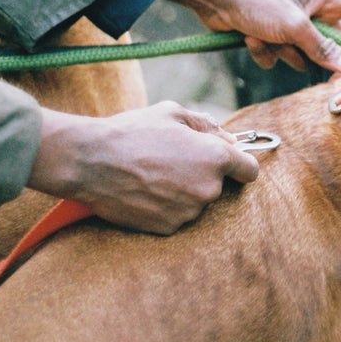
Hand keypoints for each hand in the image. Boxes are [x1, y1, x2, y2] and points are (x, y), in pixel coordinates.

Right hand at [27, 103, 259, 233]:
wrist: (91, 161)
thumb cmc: (132, 131)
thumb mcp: (173, 113)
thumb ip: (208, 126)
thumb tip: (230, 138)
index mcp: (216, 156)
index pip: (249, 171)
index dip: (240, 165)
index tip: (229, 164)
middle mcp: (208, 188)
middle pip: (219, 186)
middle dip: (203, 175)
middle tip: (173, 161)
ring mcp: (189, 211)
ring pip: (196, 202)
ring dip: (183, 192)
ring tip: (153, 174)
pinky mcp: (168, 228)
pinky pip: (176, 217)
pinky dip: (166, 207)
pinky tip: (144, 191)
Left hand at [164, 0, 340, 72]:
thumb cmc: (256, 0)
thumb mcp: (294, 27)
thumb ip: (323, 50)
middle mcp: (315, 9)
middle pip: (336, 44)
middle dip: (325, 60)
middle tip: (328, 81)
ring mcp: (295, 23)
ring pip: (306, 54)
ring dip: (288, 55)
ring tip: (270, 41)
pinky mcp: (275, 34)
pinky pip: (282, 56)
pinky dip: (269, 53)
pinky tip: (251, 40)